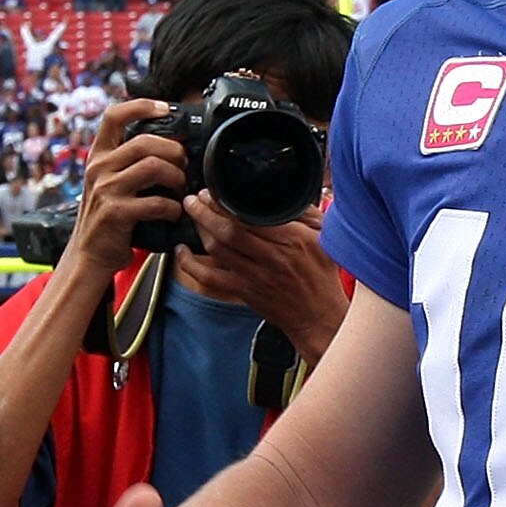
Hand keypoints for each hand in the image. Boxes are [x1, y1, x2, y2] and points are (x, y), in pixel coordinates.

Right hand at [68, 101, 188, 274]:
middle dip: (174, 152)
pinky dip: (173, 208)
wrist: (89, 256)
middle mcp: (99, 168)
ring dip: (177, 178)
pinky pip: (157, 202)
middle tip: (183, 165)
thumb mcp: (109, 183)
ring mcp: (106, 190)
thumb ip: (129, 162)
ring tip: (180, 190)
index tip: (164, 108)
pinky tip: (173, 213)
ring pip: (155, 167)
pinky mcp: (116, 213)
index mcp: (98, 156)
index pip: (114, 116)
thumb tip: (171, 146)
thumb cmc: (108, 219)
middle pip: (146, 141)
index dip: (141, 106)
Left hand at [177, 200, 349, 367]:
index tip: (214, 190)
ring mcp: (254, 277)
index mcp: (292, 240)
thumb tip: (282, 192)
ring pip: (216, 249)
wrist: (318, 316)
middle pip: (228, 230)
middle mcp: (271, 258)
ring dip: (199, 228)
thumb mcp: (324, 236)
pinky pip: (209, 278)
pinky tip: (181, 251)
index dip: (226, 202)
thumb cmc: (322, 275)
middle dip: (205, 210)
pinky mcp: (243, 292)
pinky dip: (190, 264)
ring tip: (191, 213)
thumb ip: (304, 212)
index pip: (251, 216)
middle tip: (195, 198)